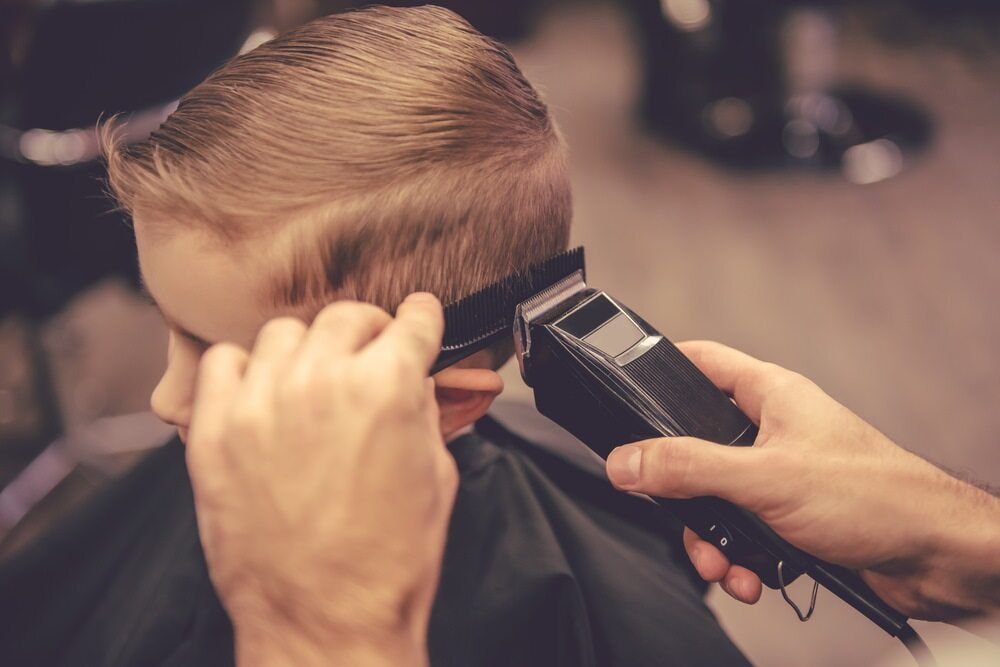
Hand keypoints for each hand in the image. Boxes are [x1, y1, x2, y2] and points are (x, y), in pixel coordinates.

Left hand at [186, 294, 456, 666]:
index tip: (418, 320)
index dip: (423, 320)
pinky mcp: (215, 431)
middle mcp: (321, 382)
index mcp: (388, 387)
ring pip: (286, 333)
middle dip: (369, 333)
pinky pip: (222, 362)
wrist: (326, 621)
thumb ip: (422, 408)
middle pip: (348, 317)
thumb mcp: (436, 474)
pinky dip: (245, 369)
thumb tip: (414, 377)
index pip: (413, 320)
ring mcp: (262, 403)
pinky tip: (263, 396)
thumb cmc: (388, 562)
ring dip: (310, 350)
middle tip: (370, 358)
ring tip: (315, 382)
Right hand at [605, 340, 999, 620]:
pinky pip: (746, 531)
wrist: (935, 556)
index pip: (700, 361)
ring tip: (725, 565)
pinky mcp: (795, 515)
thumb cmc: (875, 496)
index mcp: (770, 394)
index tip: (624, 393)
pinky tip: (751, 577)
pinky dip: (741, 558)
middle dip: (686, 496)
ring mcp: (785, 472)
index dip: (660, 370)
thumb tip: (628, 462)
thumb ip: (689, 469)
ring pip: (720, 499)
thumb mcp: (763, 478)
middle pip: (698, 447)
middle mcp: (775, 428)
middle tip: (683, 518)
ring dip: (714, 539)